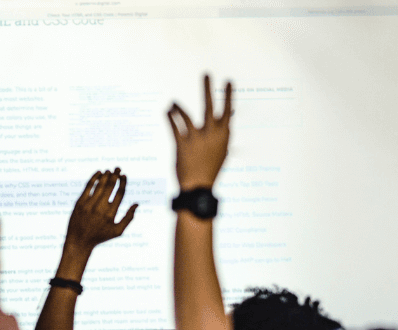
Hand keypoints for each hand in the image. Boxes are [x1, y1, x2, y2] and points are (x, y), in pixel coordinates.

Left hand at [64, 169, 137, 252]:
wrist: (79, 241)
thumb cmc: (100, 236)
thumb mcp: (117, 231)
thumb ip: (128, 218)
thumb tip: (136, 204)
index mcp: (110, 214)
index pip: (119, 193)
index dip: (123, 182)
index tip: (124, 175)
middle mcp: (100, 208)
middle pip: (110, 186)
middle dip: (115, 175)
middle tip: (118, 168)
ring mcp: (88, 205)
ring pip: (99, 185)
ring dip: (105, 175)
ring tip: (109, 170)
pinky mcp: (79, 203)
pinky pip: (88, 187)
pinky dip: (94, 178)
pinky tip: (99, 173)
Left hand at [168, 75, 232, 190]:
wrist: (198, 187)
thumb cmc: (211, 168)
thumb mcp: (222, 150)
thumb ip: (223, 132)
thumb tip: (229, 116)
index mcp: (223, 135)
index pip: (227, 111)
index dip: (228, 96)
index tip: (228, 81)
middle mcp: (211, 134)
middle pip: (209, 106)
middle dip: (208, 89)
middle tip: (206, 74)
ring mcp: (196, 139)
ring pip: (186, 116)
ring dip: (179, 107)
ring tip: (173, 102)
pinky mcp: (181, 144)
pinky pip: (174, 126)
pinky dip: (170, 117)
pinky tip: (167, 110)